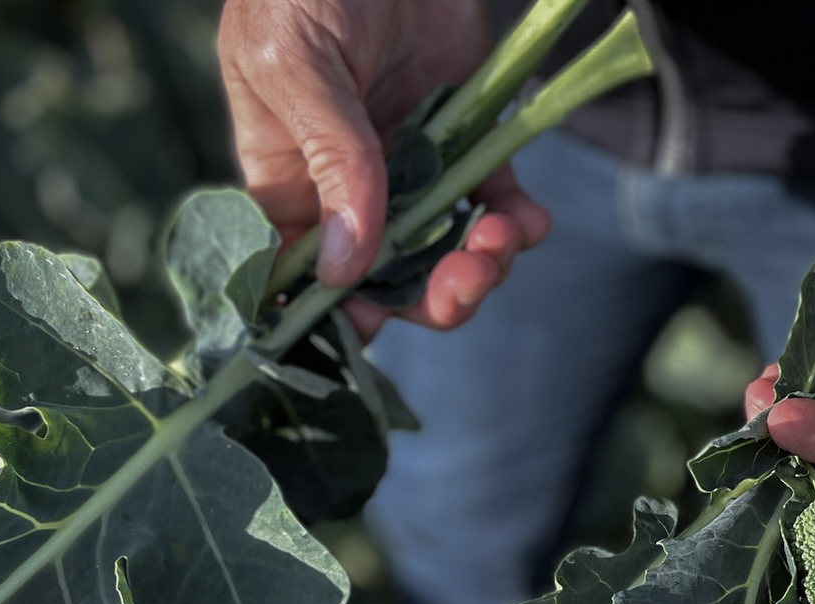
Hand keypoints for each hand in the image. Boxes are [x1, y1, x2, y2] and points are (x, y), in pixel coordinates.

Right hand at [219, 0, 550, 333]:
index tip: (372, 328)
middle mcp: (348, 188)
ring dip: (477, 268)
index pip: (300, 274)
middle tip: (463, 283)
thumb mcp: (298, 64)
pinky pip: (495, 205)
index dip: (334, 316)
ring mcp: (411, 168)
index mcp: (287, 179)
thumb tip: (343, 270)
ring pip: (444, 254)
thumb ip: (329, 161)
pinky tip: (527, 220)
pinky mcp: (467, 142)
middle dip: (426, 299)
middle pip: (384, 281)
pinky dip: (518, 225)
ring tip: (500, 241)